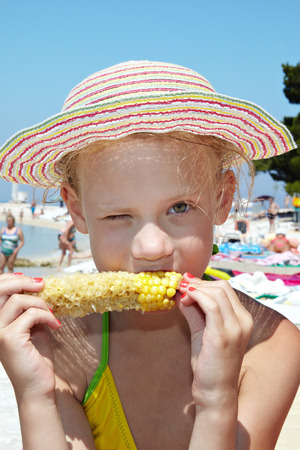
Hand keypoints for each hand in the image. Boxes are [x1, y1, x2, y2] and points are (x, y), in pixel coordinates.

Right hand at [0, 273, 60, 400]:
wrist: (38, 386)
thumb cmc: (35, 358)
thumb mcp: (32, 326)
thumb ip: (28, 309)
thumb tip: (37, 286)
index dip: (11, 279)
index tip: (31, 280)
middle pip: (0, 290)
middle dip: (23, 282)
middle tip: (42, 284)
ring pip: (19, 300)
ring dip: (41, 303)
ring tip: (52, 315)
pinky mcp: (10, 339)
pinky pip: (31, 314)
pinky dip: (47, 316)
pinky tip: (55, 325)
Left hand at [178, 274, 252, 408]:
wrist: (215, 392)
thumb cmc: (209, 363)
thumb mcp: (202, 331)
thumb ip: (194, 311)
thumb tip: (181, 292)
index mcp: (243, 318)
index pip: (226, 289)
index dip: (204, 283)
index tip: (186, 282)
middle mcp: (243, 321)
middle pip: (222, 287)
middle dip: (199, 283)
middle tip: (181, 285)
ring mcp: (235, 328)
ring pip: (217, 293)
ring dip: (195, 288)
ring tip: (180, 292)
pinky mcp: (223, 335)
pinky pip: (210, 305)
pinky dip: (196, 296)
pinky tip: (184, 298)